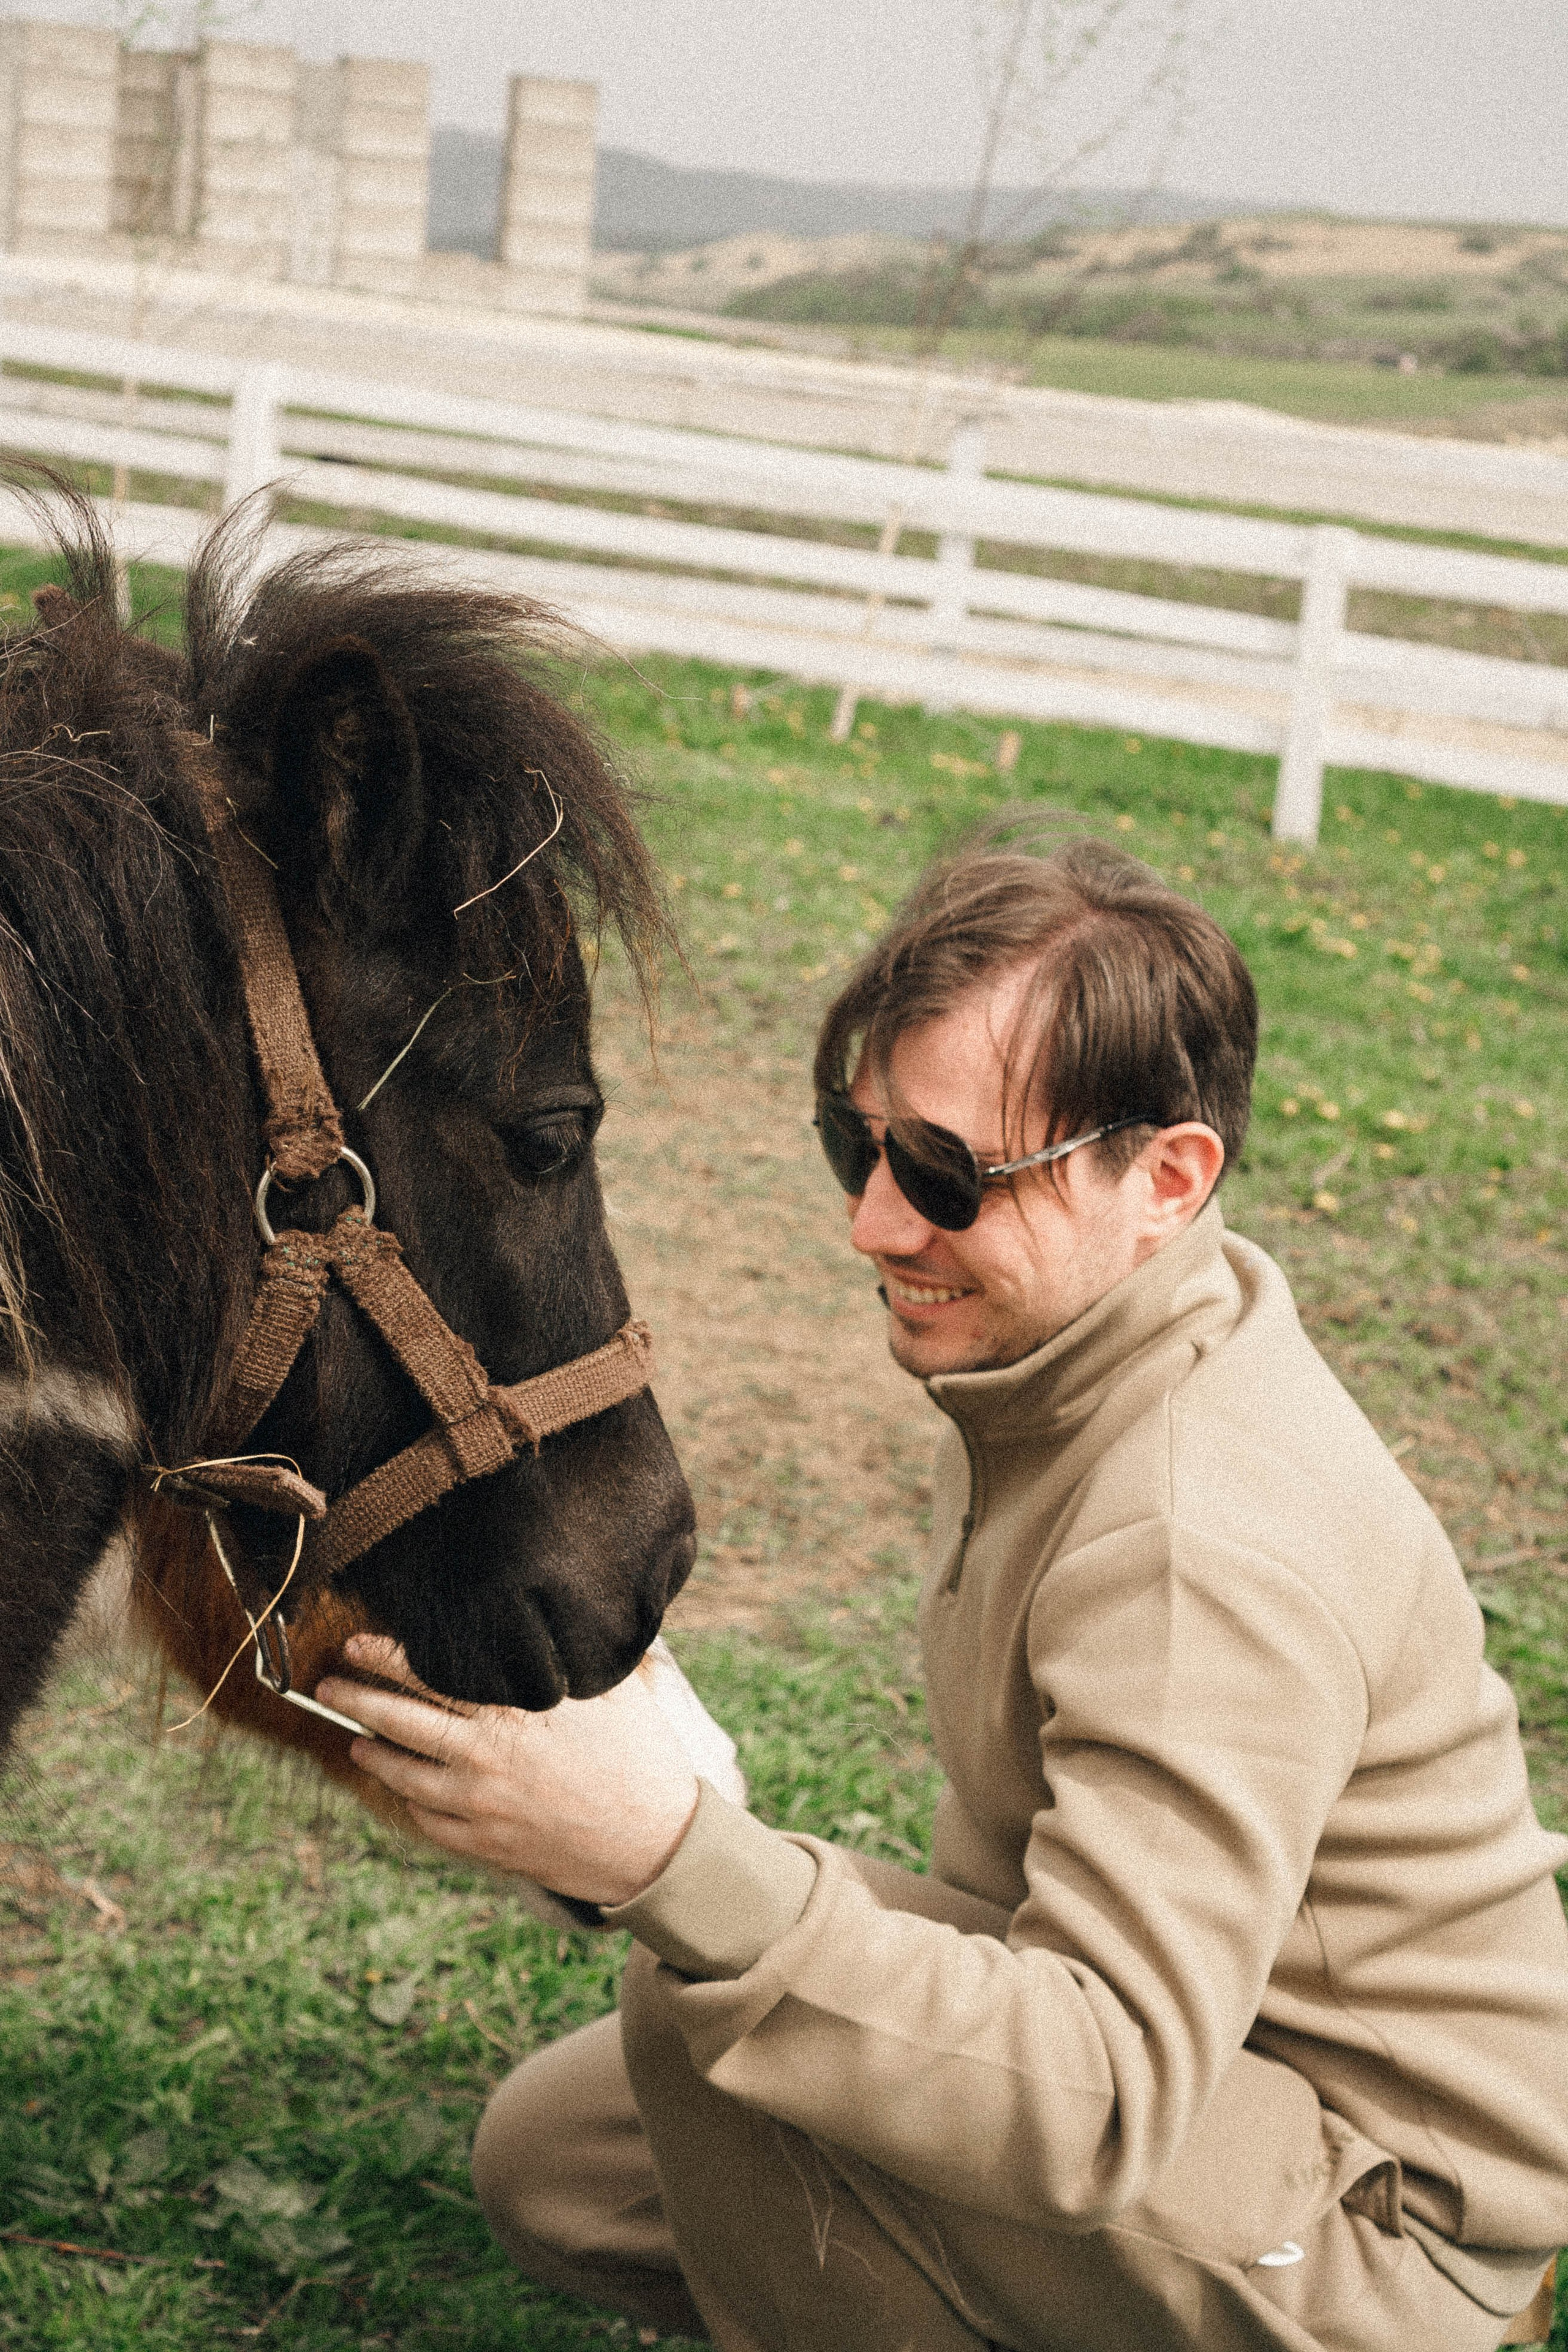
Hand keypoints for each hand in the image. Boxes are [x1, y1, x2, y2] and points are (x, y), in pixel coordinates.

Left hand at [315, 1637, 699, 1907]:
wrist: (656, 1845)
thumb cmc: (642, 1760)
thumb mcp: (615, 1692)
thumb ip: (573, 1658)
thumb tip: (557, 1616)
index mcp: (516, 1712)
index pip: (432, 1675)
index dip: (387, 1657)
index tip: (358, 1642)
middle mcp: (488, 1757)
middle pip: (400, 1721)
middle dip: (356, 1698)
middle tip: (328, 1684)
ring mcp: (481, 1806)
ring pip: (403, 1774)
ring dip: (371, 1751)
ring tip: (354, 1737)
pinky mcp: (486, 1846)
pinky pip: (428, 1821)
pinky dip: (406, 1800)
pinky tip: (398, 1785)